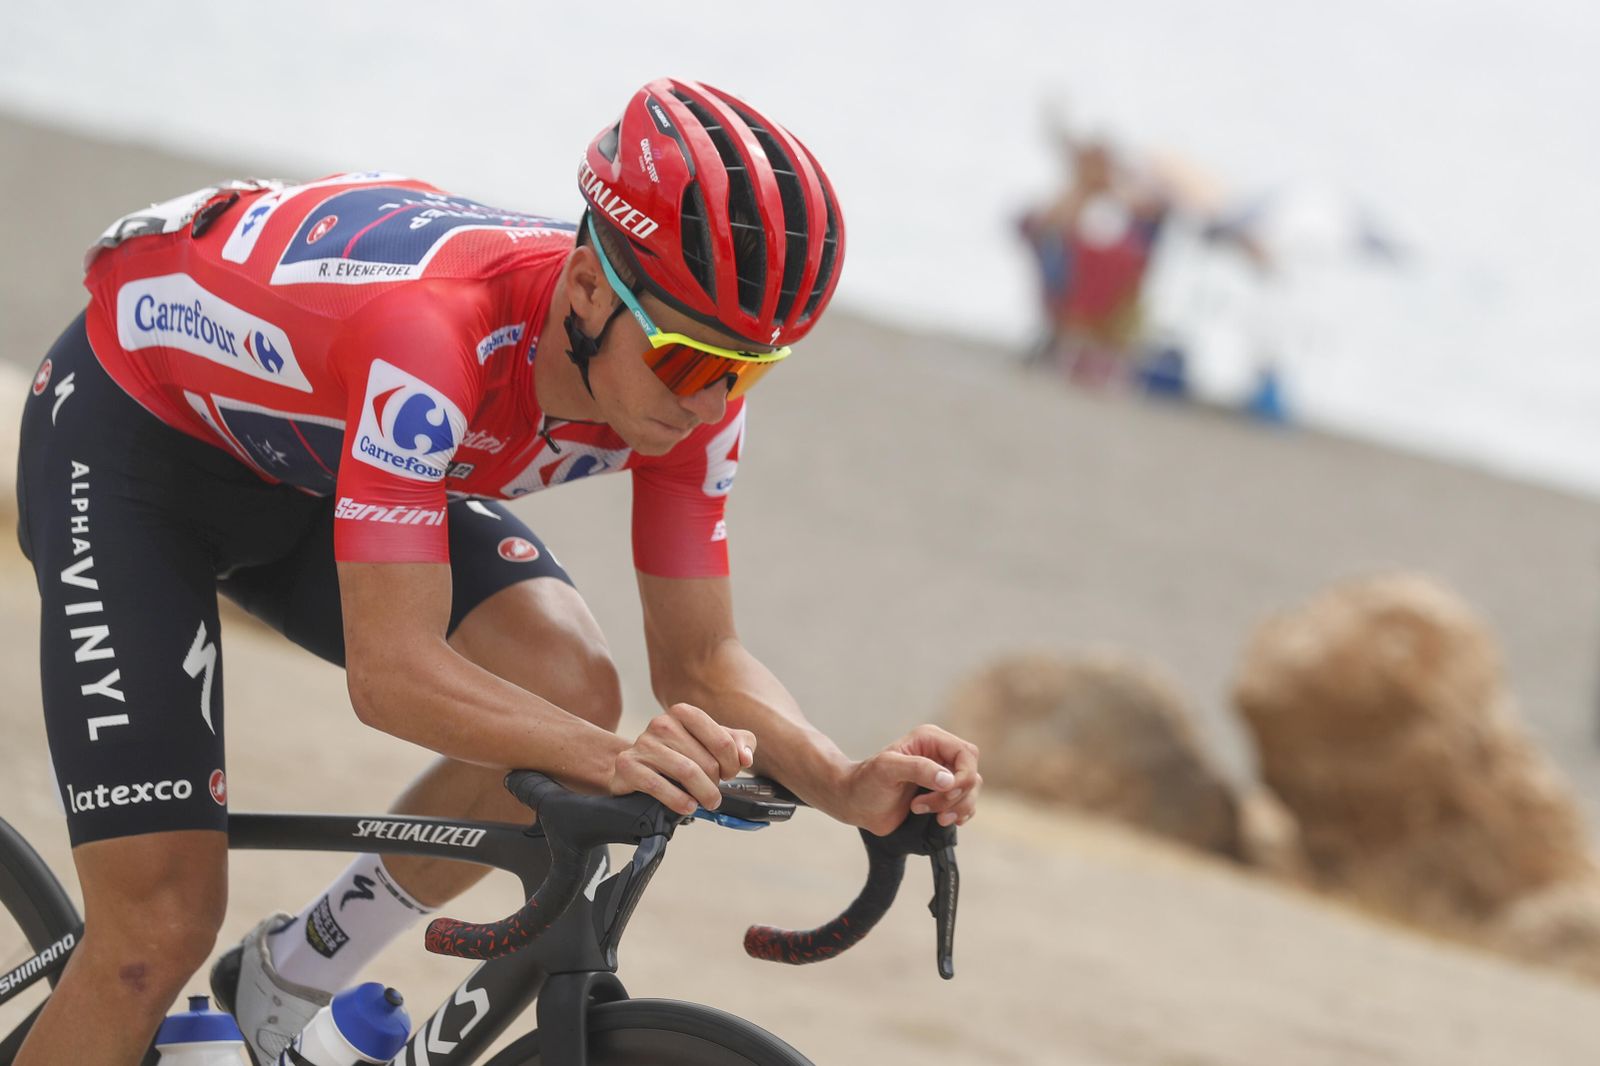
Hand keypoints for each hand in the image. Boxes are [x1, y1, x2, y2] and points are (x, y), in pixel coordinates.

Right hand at [609, 703, 754, 816]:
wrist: (632, 765)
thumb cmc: (676, 754)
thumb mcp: (709, 742)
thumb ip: (737, 743)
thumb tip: (746, 758)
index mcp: (684, 713)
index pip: (723, 741)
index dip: (732, 765)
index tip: (729, 774)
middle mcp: (662, 723)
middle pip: (707, 761)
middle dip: (716, 783)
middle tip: (714, 792)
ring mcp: (644, 743)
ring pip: (687, 773)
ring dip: (703, 794)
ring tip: (706, 802)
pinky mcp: (629, 765)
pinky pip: (659, 786)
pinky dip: (679, 801)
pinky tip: (687, 806)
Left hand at [840, 725, 980, 836]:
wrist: (855, 803)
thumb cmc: (866, 782)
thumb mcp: (887, 769)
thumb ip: (918, 769)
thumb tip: (949, 780)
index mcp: (930, 739)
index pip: (966, 754)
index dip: (962, 777)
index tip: (943, 793)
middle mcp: (940, 755)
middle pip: (971, 774)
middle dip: (956, 796)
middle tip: (928, 807)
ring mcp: (943, 776)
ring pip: (971, 791)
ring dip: (956, 808)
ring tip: (928, 815)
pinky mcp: (942, 795)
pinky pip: (965, 804)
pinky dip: (959, 815)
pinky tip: (941, 820)